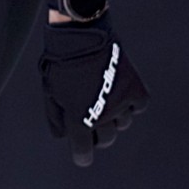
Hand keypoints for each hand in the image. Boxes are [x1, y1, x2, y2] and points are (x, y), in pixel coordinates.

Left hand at [40, 11, 148, 166]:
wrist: (81, 33)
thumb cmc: (61, 63)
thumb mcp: (51, 93)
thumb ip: (57, 119)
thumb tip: (65, 135)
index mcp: (79, 119)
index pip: (83, 152)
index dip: (82, 155)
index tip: (82, 155)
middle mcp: (102, 116)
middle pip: (106, 140)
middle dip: (97, 134)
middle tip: (92, 120)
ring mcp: (121, 104)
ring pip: (122, 123)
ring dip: (114, 116)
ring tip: (103, 96)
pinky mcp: (136, 90)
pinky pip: (137, 107)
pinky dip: (130, 103)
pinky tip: (119, 91)